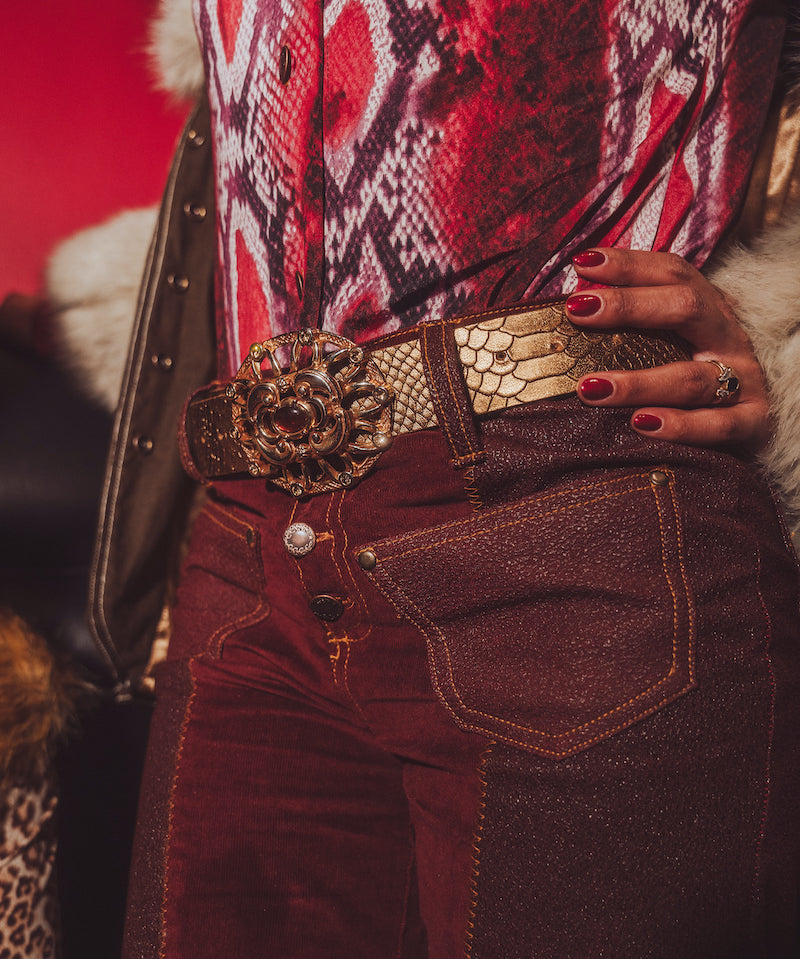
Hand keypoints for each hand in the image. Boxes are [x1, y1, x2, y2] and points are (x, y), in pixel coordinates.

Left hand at [566, 248, 769, 453]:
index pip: (672, 273)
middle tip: (578, 310)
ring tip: (590, 388)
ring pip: (692, 378)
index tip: (583, 264)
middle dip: (629, 306)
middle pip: (687, 308)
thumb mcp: (676, 342)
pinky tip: (641, 424)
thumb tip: (575, 306)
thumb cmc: (699, 378)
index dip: (629, 265)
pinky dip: (680, 426)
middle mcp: (728, 337)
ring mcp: (744, 380)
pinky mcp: (754, 422)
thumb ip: (636, 327)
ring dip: (638, 383)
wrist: (757, 420)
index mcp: (709, 310)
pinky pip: (717, 426)